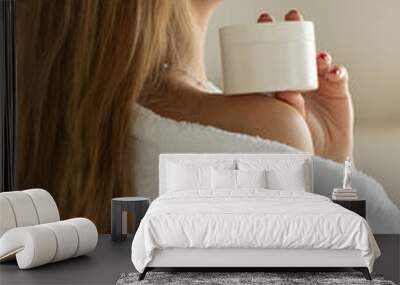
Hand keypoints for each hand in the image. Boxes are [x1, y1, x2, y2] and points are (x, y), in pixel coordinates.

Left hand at [258, 10, 353, 162]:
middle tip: (291, 18)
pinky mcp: (338, 90)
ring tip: (315, 55)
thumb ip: (285, 104)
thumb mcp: (285, 119)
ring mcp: (319, 83)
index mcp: (282, 83)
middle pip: (298, 51)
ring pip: (319, 61)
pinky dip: (336, 71)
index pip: (276, 57)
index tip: (262, 23)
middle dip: (295, 33)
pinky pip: (339, 75)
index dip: (271, 40)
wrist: (316, 154)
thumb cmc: (295, 137)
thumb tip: (284, 90)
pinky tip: (331, 72)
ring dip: (317, 54)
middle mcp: (300, 79)